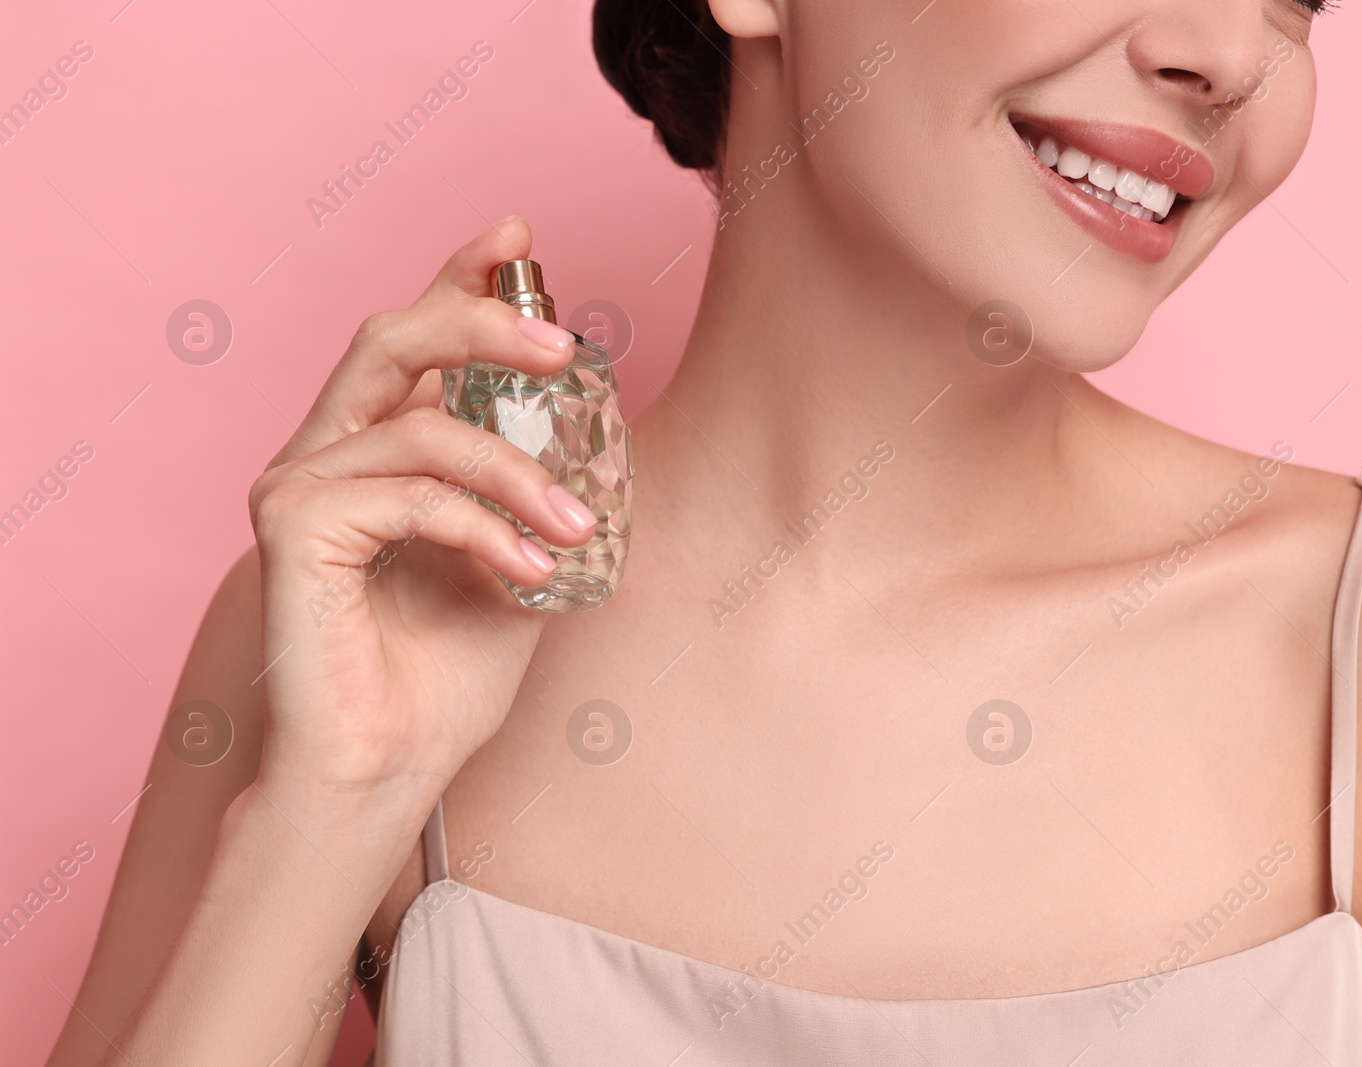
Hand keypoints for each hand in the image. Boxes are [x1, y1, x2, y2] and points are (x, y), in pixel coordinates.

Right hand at [248, 217, 591, 800]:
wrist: (386, 772)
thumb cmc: (447, 675)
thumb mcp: (518, 559)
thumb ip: (535, 490)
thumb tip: (601, 433)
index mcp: (380, 449)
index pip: (419, 343)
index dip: (463, 280)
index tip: (520, 239)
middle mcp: (330, 453)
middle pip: (393, 339)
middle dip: (484, 321)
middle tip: (563, 344)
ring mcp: (301, 485)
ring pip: (419, 422)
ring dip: (516, 469)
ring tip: (576, 530)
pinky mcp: (292, 527)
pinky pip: (407, 493)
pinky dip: (480, 525)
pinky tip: (526, 572)